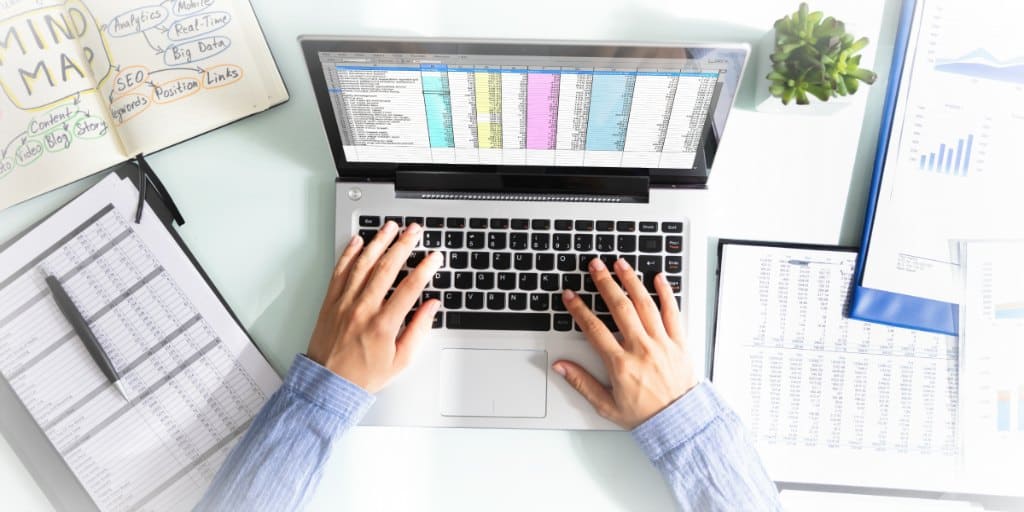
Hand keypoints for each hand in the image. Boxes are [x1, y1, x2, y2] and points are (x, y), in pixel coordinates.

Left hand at [306, 221, 442, 392]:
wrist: (328, 384)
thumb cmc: (364, 375)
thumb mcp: (401, 360)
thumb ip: (419, 330)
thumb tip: (432, 306)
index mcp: (383, 325)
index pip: (410, 288)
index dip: (425, 269)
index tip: (435, 257)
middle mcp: (363, 309)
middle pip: (387, 268)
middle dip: (403, 245)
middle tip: (414, 231)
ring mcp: (344, 303)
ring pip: (363, 264)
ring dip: (378, 242)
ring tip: (390, 227)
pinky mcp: (330, 302)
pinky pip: (340, 271)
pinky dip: (349, 254)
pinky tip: (358, 241)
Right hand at [553, 258, 697, 428]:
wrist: (680, 423)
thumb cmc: (644, 415)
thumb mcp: (606, 405)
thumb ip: (581, 383)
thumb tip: (560, 366)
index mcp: (621, 364)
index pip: (594, 329)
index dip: (579, 309)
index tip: (570, 295)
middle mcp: (642, 349)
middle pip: (620, 307)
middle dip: (605, 283)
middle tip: (594, 266)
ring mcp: (662, 343)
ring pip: (645, 304)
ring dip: (631, 281)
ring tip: (620, 264)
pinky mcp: (680, 342)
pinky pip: (673, 312)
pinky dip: (666, 293)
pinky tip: (658, 277)